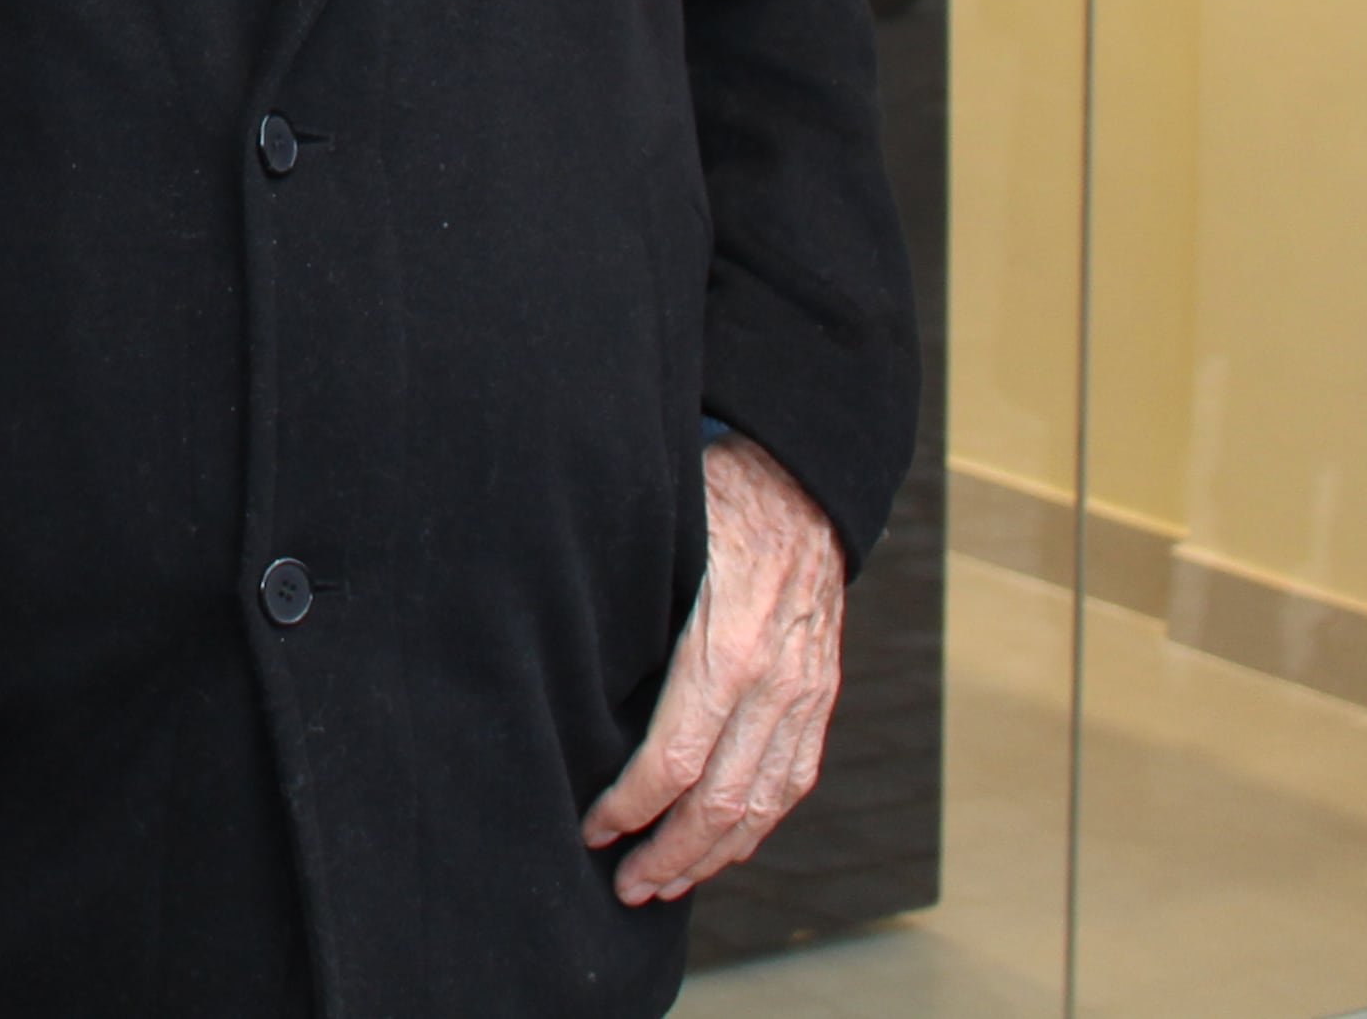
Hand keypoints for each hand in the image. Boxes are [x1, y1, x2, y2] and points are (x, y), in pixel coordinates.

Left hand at [583, 433, 846, 901]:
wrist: (803, 481)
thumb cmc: (712, 500)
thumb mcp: (656, 537)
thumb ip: (617, 602)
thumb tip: (546, 648)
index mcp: (725, 648)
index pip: (674, 760)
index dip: (629, 806)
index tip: (592, 830)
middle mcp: (773, 684)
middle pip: (721, 801)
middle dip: (669, 854)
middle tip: (623, 886)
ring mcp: (805, 695)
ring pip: (762, 804)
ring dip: (712, 855)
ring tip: (665, 884)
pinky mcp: (820, 697)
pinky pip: (793, 781)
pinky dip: (757, 826)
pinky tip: (722, 847)